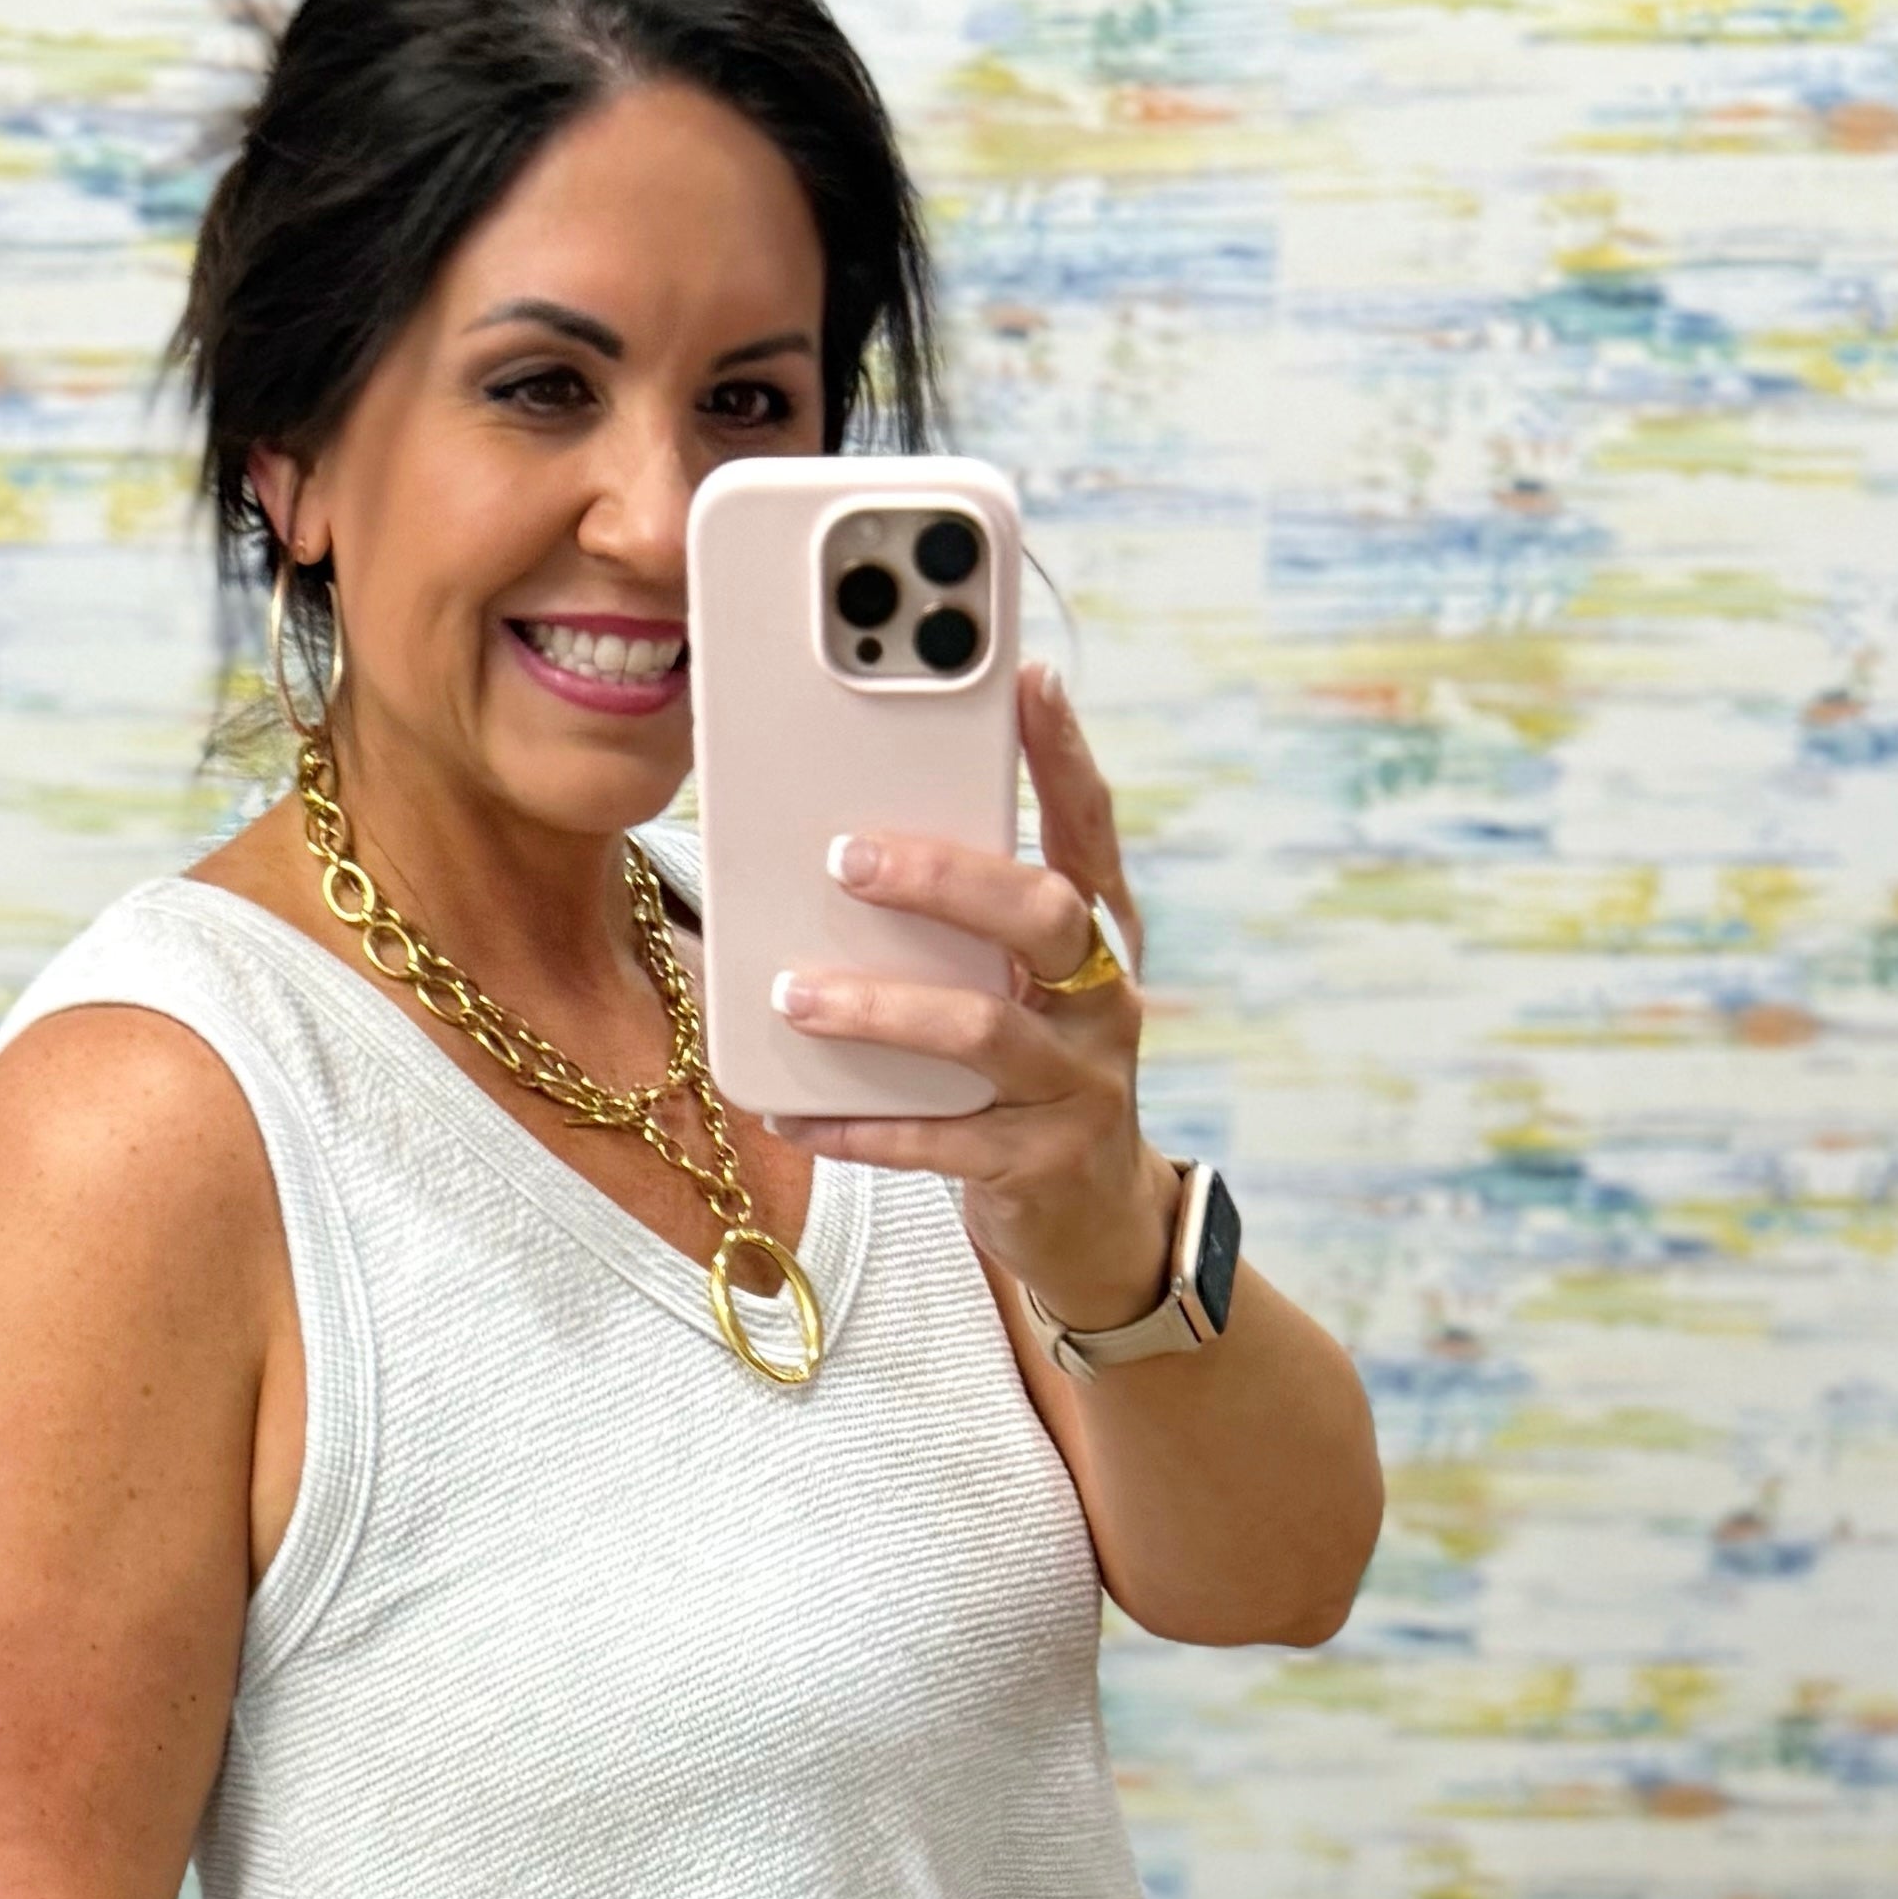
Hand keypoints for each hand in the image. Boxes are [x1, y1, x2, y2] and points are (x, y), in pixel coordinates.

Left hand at [763, 662, 1179, 1338]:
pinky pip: (939, 1143)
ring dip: (880, 1009)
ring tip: (795, 995)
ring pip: (982, 1029)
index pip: (1089, 830)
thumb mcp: (1018, 988)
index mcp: (1098, 938)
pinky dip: (859, 1126)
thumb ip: (966, 927)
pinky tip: (793, 1113)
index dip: (1064, 756)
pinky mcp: (1039, 1164)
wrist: (1093, 1219)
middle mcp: (1104, 1001)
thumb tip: (841, 848)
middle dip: (944, 879)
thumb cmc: (1029, 1074)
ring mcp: (1080, 1085)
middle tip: (846, 858)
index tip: (1029, 680)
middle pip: (1043, 915)